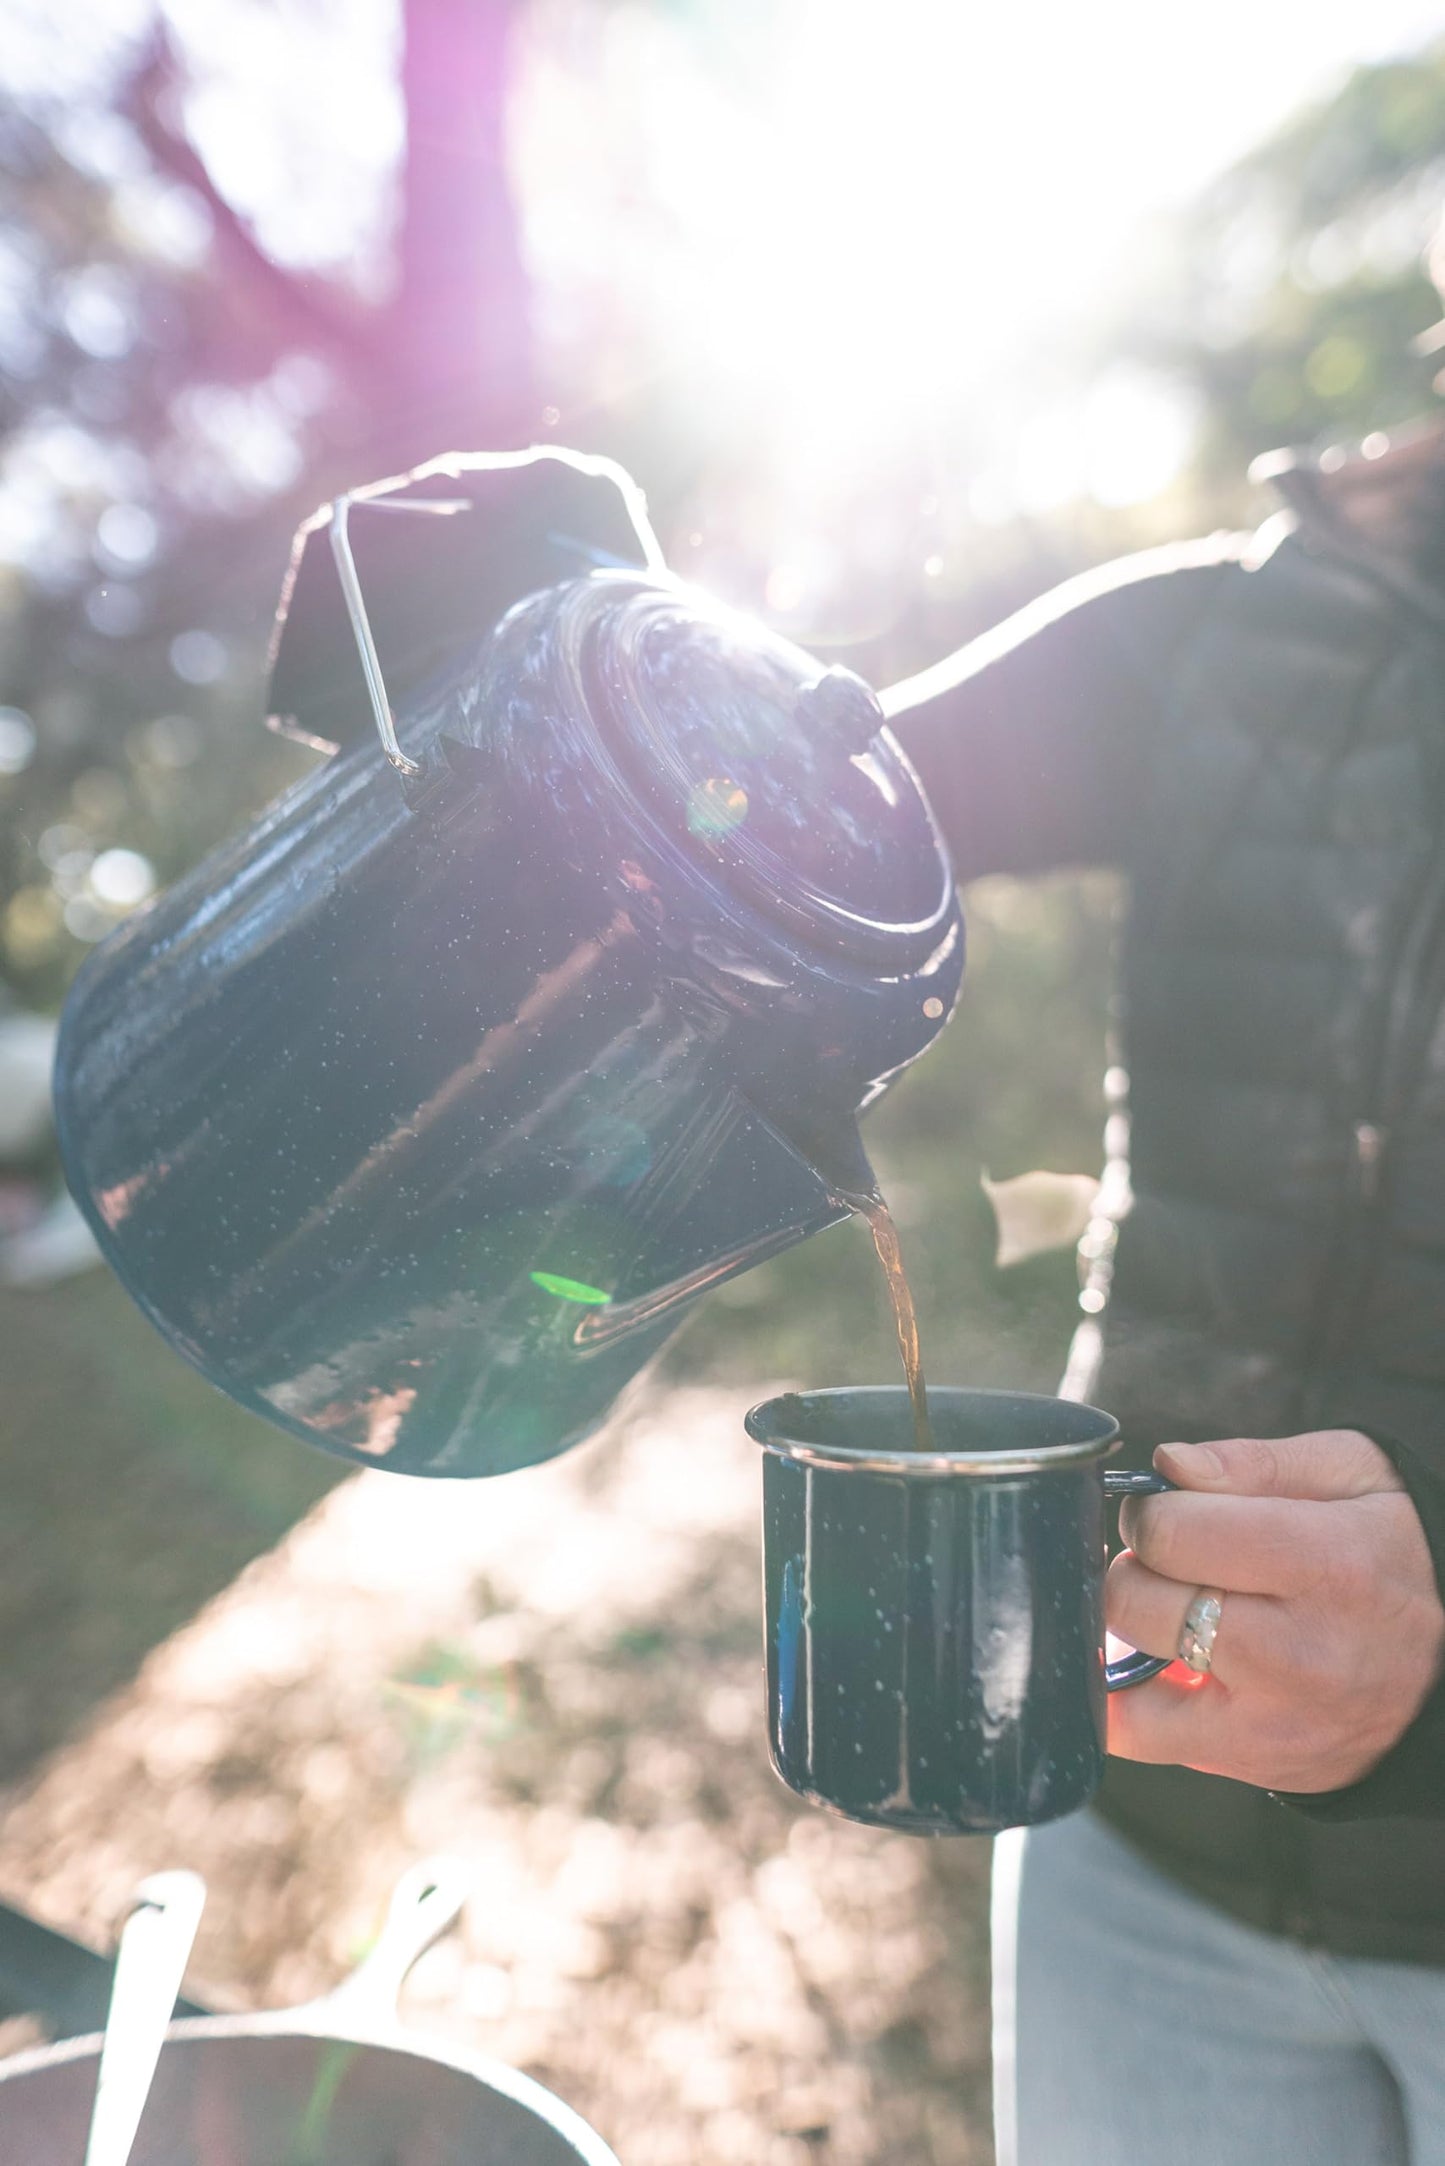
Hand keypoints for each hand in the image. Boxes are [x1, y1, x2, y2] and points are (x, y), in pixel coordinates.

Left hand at [1106, 1430, 1444, 1792]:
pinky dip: (1129, 1698)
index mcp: (1325, 1563)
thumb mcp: (1350, 1475)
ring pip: (1128, 1681)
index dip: (1150, 1511)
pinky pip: (1143, 1739)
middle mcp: (1299, 1654)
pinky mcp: (1257, 1765)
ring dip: (1128, 1637)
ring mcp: (1275, 1722)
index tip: (1168, 1510)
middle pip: (1139, 1603)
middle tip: (1173, 1563)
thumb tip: (1166, 1465)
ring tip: (1172, 1612)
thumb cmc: (1391, 1551)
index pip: (1172, 1534)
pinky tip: (1159, 1664)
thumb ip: (1251, 1464)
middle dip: (1135, 1569)